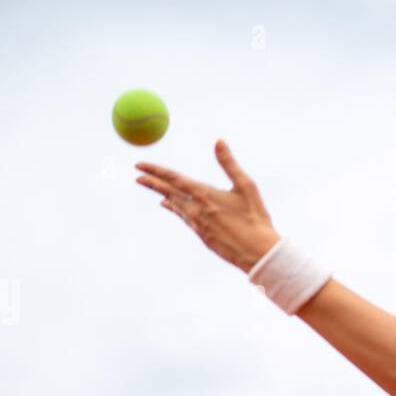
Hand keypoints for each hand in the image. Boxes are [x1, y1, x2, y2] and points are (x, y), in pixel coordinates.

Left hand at [135, 140, 280, 272]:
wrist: (258, 253)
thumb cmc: (255, 219)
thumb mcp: (246, 187)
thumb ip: (229, 163)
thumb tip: (218, 141)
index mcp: (205, 195)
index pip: (173, 179)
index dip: (155, 171)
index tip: (139, 165)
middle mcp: (197, 211)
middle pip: (169, 193)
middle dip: (152, 184)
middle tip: (138, 177)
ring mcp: (198, 226)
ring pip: (177, 207)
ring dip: (165, 197)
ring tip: (156, 192)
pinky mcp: (203, 238)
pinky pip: (185, 220)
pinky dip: (177, 210)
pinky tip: (173, 208)